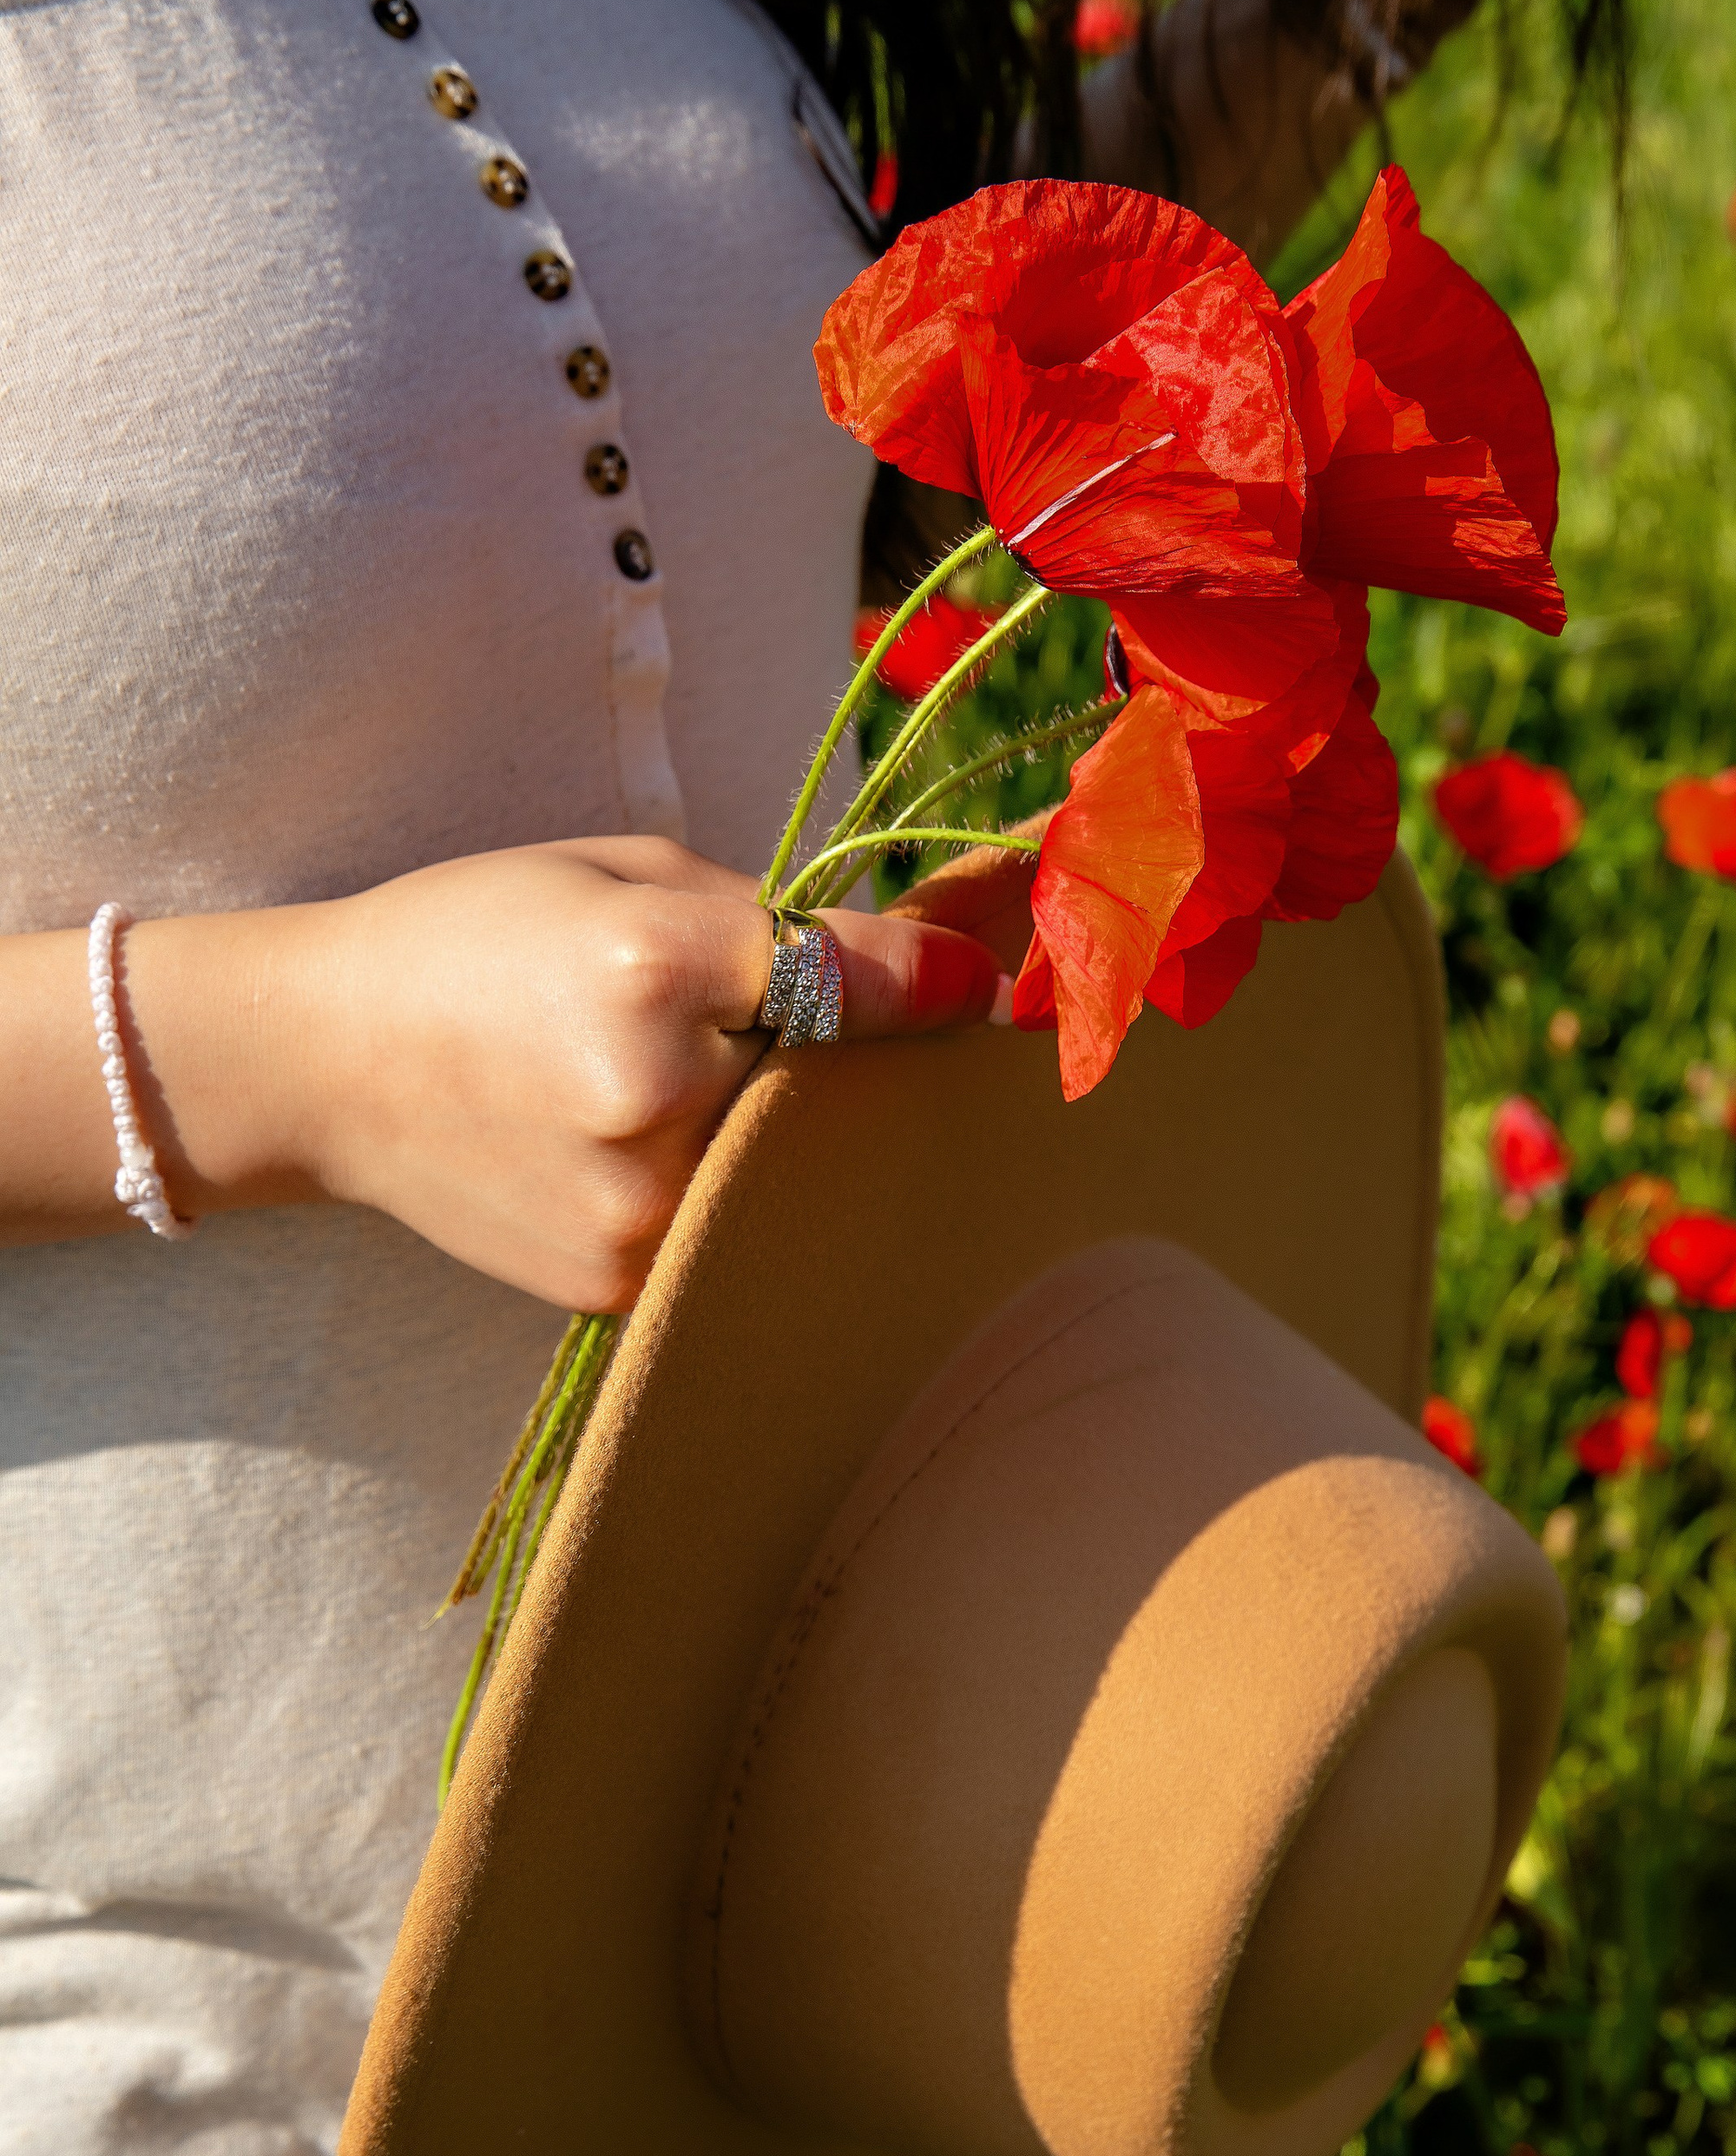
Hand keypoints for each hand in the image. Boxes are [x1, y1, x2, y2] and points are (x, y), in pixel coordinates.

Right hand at [123, 837, 1002, 1309]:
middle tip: (911, 1038)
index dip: (941, 977)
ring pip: (793, 1174)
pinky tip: (698, 1155)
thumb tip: (932, 957)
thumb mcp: (621, 874)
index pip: (855, 979)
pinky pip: (732, 1233)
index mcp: (650, 962)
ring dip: (809, 1139)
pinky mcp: (617, 1282)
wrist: (324, 1059)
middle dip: (878, 1066)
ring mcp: (635, 1207)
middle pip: (841, 1090)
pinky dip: (740, 1195)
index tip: (989, 982)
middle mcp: (650, 1093)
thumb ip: (768, 915)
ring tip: (764, 1097)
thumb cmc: (478, 935)